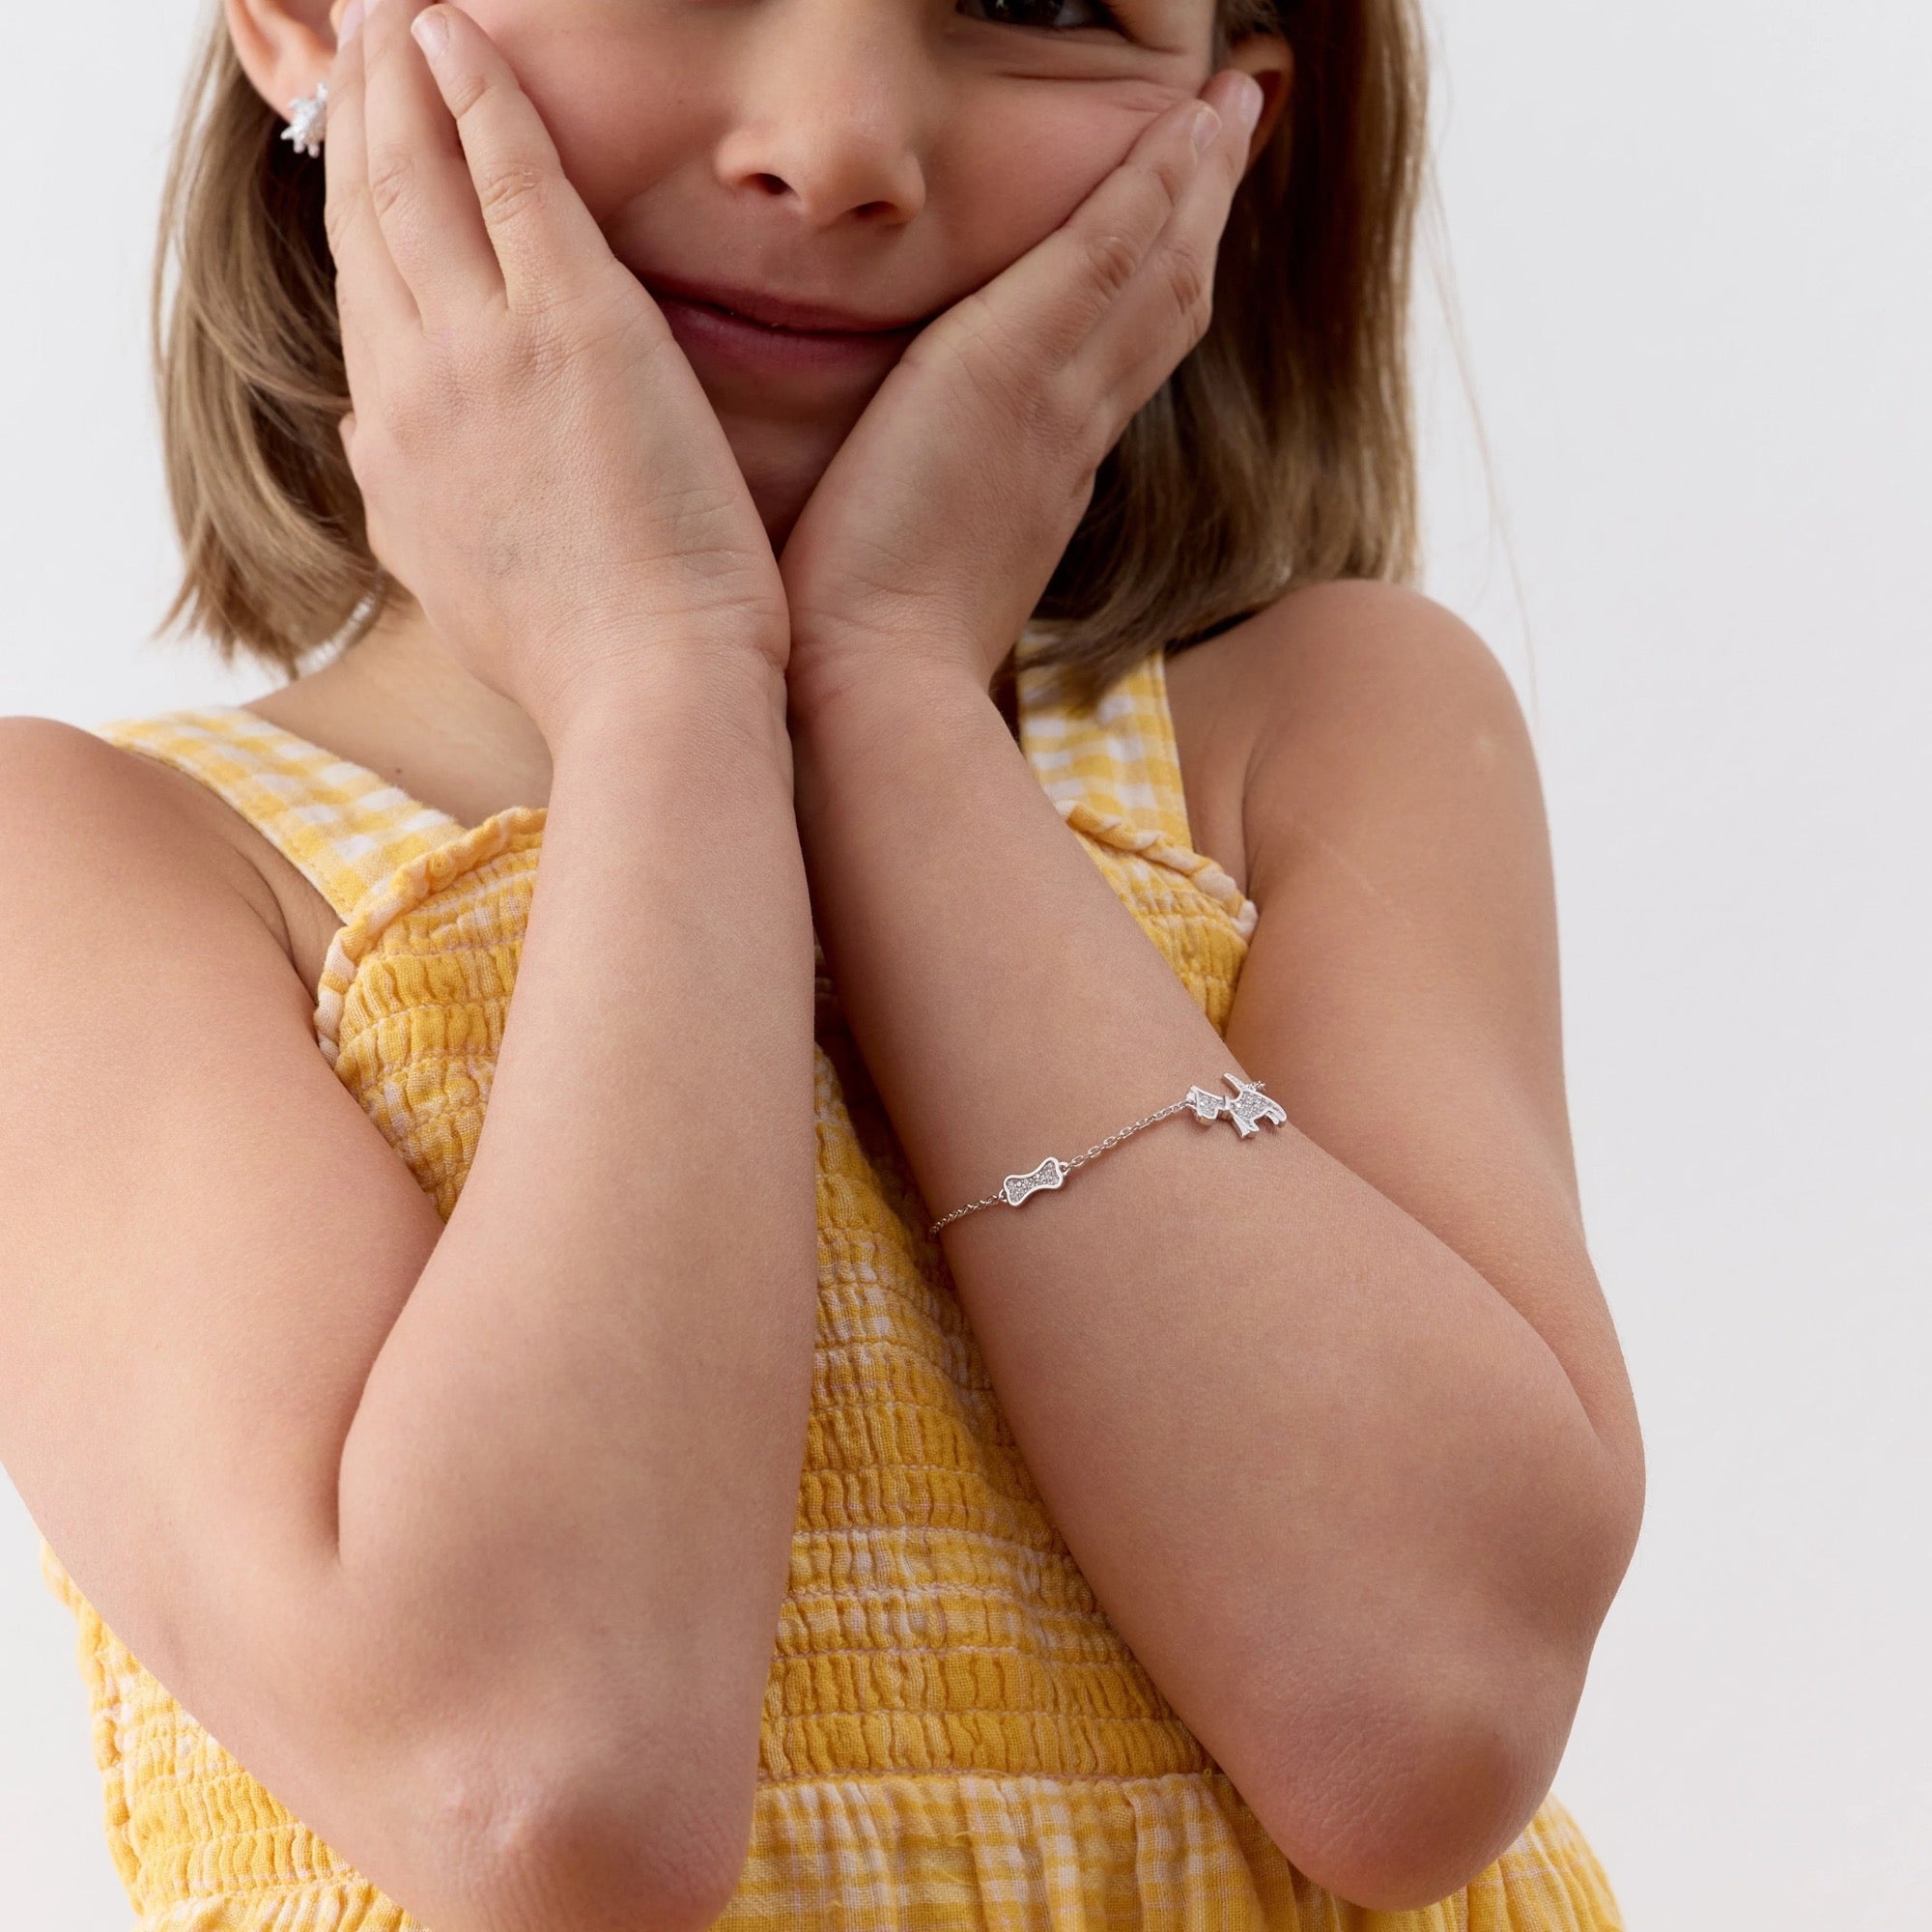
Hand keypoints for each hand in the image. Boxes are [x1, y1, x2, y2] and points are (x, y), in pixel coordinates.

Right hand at [325, 1, 788, 737]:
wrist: (648, 693)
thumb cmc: (580, 658)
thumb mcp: (453, 580)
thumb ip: (404, 495)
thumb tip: (367, 435)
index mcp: (396, 444)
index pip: (362, 292)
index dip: (355, 205)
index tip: (358, 145)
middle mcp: (414, 381)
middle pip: (370, 217)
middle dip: (362, 117)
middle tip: (361, 40)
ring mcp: (486, 347)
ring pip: (420, 178)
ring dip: (404, 80)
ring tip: (398, 14)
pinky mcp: (575, 326)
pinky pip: (512, 176)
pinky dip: (480, 95)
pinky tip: (465, 35)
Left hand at [776, 70, 1263, 721]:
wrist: (871, 692)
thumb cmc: (872, 656)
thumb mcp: (921, 583)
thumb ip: (933, 532)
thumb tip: (914, 517)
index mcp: (1047, 480)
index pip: (1118, 365)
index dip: (1161, 289)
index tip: (1184, 229)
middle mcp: (1073, 436)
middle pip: (1163, 306)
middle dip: (1204, 217)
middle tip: (1232, 135)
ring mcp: (1057, 404)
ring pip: (1155, 270)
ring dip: (1197, 181)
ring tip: (1227, 104)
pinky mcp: (1013, 373)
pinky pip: (1107, 256)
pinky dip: (1155, 186)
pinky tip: (1183, 123)